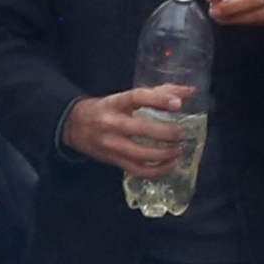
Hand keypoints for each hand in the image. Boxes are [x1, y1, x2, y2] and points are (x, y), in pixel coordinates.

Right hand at [63, 83, 194, 176]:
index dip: (158, 100)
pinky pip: (137, 170)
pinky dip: (157, 171)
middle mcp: (111, 123)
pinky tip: (170, 165)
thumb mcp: (126, 97)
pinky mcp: (113, 160)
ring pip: (140, 154)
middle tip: (182, 134)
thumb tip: (190, 92)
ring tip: (178, 151)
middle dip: (166, 133)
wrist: (74, 125)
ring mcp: (111, 144)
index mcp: (115, 102)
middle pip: (141, 129)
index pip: (137, 97)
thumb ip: (158, 93)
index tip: (178, 104)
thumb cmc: (107, 108)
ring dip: (164, 155)